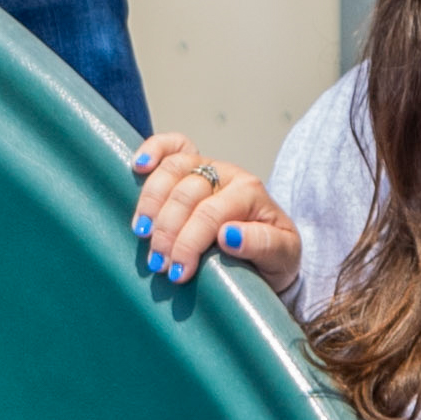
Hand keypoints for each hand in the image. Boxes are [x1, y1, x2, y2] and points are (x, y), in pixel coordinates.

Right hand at [125, 131, 305, 297]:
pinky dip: (153, 150)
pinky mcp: (190, 168)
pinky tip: (138, 167)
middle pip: (186, 193)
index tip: (178, 272)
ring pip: (171, 171)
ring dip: (150, 204)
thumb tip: (230, 235)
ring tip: (143, 234)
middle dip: (167, 231)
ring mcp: (206, 168)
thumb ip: (263, 245)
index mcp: (250, 193)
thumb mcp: (282, 257)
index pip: (210, 213)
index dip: (189, 242)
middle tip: (159, 265)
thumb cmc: (274, 256)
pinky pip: (171, 146)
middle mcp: (227, 175)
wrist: (269, 252)